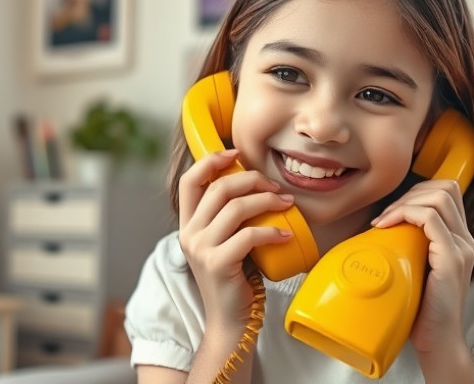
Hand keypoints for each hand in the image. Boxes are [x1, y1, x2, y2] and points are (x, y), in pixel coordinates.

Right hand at [178, 149, 293, 334]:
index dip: (211, 161)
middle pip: (218, 188)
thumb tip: (257, 184)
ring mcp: (201, 249)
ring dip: (266, 201)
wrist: (231, 320)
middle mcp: (189, 234)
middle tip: (276, 187)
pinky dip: (271, 231)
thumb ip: (229, 217)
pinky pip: (248, 236)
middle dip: (252, 180)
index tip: (237, 153)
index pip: (189, 181)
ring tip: (285, 204)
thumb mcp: (226, 242)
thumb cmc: (236, 278)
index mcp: (188, 225)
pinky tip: (284, 234)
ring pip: (235, 208)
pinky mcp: (218, 264)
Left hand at [371, 179, 473, 353]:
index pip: (446, 192)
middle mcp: (465, 239)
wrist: (437, 341)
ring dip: (404, 203)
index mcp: (459, 239)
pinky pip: (430, 220)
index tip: (390, 212)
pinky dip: (405, 215)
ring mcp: (461, 248)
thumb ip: (411, 245)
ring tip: (384, 222)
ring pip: (438, 198)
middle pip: (444, 188)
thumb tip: (381, 225)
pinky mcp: (452, 259)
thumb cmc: (421, 309)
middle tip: (385, 216)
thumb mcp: (416, 268)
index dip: (416, 192)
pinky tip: (388, 227)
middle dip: (409, 193)